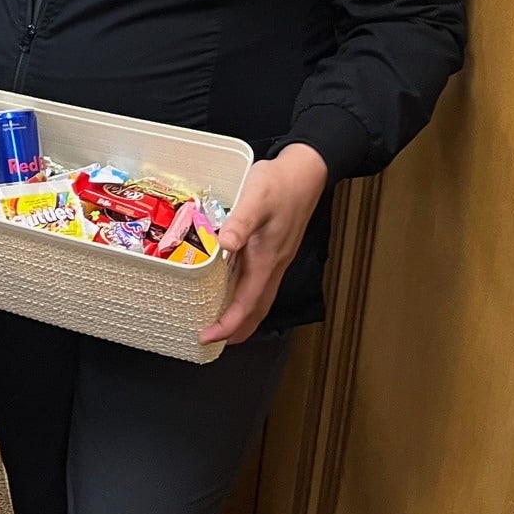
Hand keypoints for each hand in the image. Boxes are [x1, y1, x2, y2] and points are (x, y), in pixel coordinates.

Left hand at [199, 143, 329, 344]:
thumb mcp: (256, 198)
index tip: (207, 337)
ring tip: (221, 326)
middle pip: (256, 310)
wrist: (306, 171)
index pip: (246, 304)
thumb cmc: (279, 183)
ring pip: (260, 298)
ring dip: (242, 317)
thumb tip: (224, 244)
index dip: (227, 324)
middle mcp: (273, 265)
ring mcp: (276, 259)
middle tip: (211, 341)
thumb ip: (240, 222)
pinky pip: (260, 283)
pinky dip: (246, 297)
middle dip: (236, 330)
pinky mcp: (275, 250)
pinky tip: (233, 289)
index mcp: (266, 259)